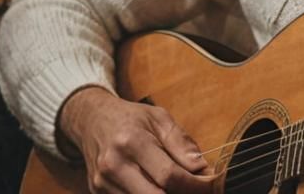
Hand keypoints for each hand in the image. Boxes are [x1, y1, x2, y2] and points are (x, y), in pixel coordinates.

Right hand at [59, 87, 212, 192]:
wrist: (92, 120)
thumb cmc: (131, 118)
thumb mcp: (159, 118)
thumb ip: (181, 142)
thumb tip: (201, 167)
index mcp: (132, 142)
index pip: (168, 175)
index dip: (193, 184)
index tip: (210, 182)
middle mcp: (114, 166)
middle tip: (197, 188)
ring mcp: (103, 184)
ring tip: (178, 185)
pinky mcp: (97, 193)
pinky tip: (159, 187)